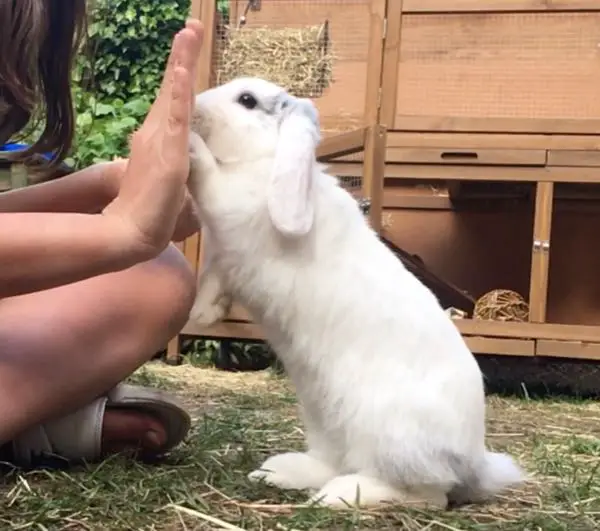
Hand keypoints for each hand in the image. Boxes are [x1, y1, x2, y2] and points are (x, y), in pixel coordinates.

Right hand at [102, 19, 202, 257]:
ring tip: (188, 34)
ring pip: (173, 95)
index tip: (188, 52)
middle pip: (172, 90)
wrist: (135, 231)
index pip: (173, 102)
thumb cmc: (152, 211)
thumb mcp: (171, 181)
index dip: (180, 76)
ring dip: (181, 64)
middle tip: (191, 28)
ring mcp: (160, 140)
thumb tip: (186, 164)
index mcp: (158, 139)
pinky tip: (182, 71)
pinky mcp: (167, 152)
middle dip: (182, 58)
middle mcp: (156, 133)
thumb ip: (177, 166)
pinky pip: (174, 117)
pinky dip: (177, 92)